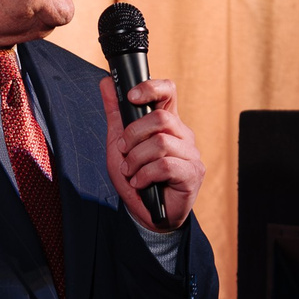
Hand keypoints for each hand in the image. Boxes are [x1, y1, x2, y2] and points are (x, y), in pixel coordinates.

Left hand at [101, 73, 204, 232]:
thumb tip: (105, 83)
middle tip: (124, 151)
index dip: (151, 87)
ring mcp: (191, 154)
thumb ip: (115, 114)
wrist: (149, 215)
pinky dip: (145, 174)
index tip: (130, 97)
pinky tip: (140, 183)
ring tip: (131, 172)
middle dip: (133, 135)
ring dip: (137, 159)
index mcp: (168, 123)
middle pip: (160, 118)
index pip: (168, 92)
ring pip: (161, 143)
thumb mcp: (119, 144)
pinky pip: (165, 165)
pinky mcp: (192, 173)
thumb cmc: (138, 178)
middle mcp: (183, 135)